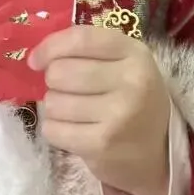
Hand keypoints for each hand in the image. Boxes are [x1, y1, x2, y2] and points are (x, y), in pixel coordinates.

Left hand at [30, 26, 170, 194]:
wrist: (158, 155)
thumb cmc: (133, 101)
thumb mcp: (124, 65)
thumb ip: (88, 51)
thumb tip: (35, 57)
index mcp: (136, 54)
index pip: (81, 39)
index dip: (50, 47)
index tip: (36, 60)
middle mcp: (131, 81)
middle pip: (61, 71)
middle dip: (54, 83)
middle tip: (67, 92)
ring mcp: (118, 115)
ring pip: (53, 102)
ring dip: (55, 108)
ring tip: (74, 113)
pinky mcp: (102, 144)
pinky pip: (53, 129)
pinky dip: (55, 129)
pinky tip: (73, 131)